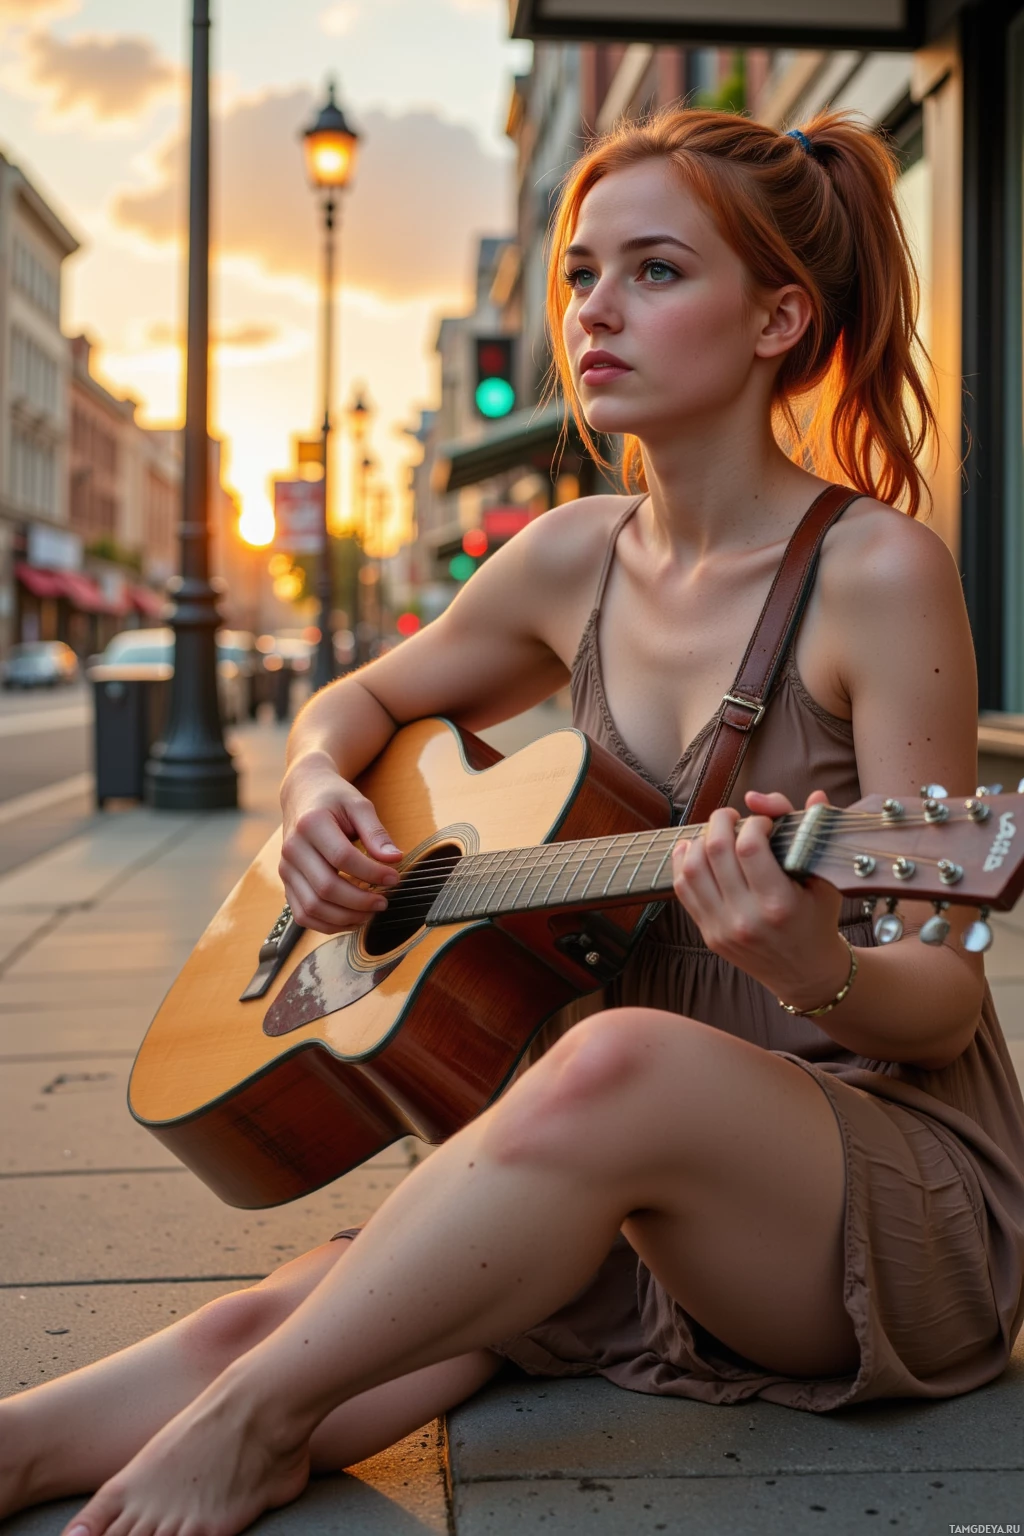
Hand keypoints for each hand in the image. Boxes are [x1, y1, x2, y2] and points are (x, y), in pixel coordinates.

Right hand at [279, 755, 402, 932]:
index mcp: (310, 824)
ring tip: (370, 912)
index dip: (371, 873)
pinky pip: (303, 915)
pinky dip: (328, 924)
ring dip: (345, 917)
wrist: (303, 795)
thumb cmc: (334, 800)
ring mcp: (286, 868)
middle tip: (384, 902)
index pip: (343, 858)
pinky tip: (351, 918)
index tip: (394, 878)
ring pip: (313, 907)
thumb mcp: (358, 805)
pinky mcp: (286, 883)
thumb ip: (376, 832)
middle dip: (360, 901)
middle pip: (326, 888)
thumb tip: (394, 859)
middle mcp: (292, 848)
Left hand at [671, 788, 848, 1008]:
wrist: (806, 973)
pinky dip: (683, 862)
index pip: (749, 847)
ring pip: (692, 869)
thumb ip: (813, 832)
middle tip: (732, 816)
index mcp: (779, 904)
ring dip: (699, 840)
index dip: (754, 822)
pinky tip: (695, 848)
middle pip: (715, 852)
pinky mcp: (708, 934)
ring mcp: (722, 928)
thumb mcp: (824, 879)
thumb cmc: (818, 920)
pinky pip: (683, 890)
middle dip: (720, 821)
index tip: (764, 823)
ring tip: (716, 833)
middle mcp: (746, 918)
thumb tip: (811, 795)